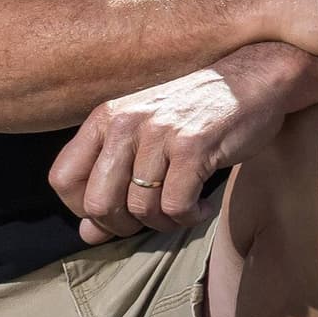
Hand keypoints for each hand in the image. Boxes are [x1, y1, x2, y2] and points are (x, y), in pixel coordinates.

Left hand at [50, 55, 299, 241]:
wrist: (254, 80)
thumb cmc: (198, 114)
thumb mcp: (146, 140)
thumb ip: (113, 184)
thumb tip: (87, 236)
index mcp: (106, 118)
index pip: (62, 179)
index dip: (83, 209)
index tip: (115, 212)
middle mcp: (125, 122)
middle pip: (97, 203)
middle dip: (123, 226)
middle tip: (151, 219)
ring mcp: (158, 133)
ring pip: (140, 209)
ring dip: (165, 221)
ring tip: (185, 207)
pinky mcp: (192, 146)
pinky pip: (176, 206)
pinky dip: (191, 216)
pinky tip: (204, 204)